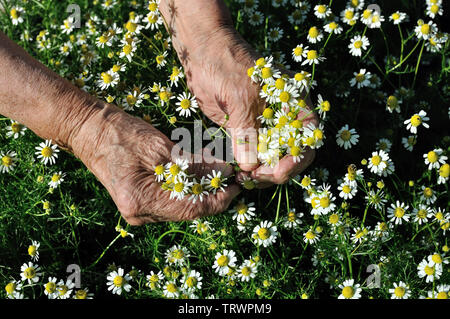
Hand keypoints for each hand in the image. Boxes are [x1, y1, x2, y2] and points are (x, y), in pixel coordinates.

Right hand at [71, 104, 239, 224]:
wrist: (88, 130)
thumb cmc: (120, 133)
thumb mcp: (161, 147)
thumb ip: (194, 164)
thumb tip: (224, 173)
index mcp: (141, 201)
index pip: (191, 209)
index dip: (219, 199)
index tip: (237, 185)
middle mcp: (139, 214)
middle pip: (188, 211)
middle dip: (213, 194)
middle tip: (231, 176)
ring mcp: (138, 211)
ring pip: (181, 207)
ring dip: (201, 190)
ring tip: (218, 172)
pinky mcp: (140, 203)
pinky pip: (171, 201)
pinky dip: (188, 188)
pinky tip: (198, 174)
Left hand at [160, 0, 318, 186]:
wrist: (202, 50)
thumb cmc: (225, 65)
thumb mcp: (239, 98)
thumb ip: (247, 132)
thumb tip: (250, 167)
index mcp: (293, 101)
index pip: (307, 138)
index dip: (295, 159)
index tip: (272, 171)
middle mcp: (284, 115)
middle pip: (291, 153)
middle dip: (275, 171)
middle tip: (251, 178)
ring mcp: (265, 123)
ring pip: (272, 157)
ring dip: (261, 173)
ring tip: (242, 178)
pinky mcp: (247, 129)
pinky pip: (254, 154)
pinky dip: (248, 167)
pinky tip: (237, 172)